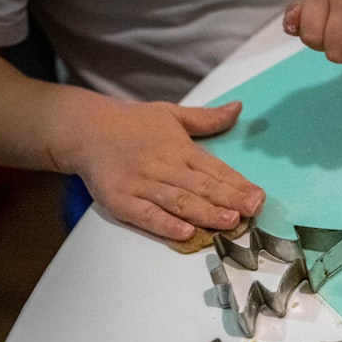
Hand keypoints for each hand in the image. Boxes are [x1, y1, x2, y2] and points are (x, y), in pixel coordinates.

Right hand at [57, 98, 261, 241]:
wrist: (83, 128)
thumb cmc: (132, 124)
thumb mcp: (171, 114)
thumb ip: (207, 119)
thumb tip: (238, 107)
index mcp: (180, 148)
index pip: (215, 168)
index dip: (238, 184)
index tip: (258, 196)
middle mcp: (164, 166)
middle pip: (201, 186)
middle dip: (229, 199)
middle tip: (252, 210)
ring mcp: (142, 184)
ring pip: (178, 202)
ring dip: (205, 213)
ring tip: (229, 222)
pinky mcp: (120, 200)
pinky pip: (146, 215)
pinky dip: (165, 225)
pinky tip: (185, 233)